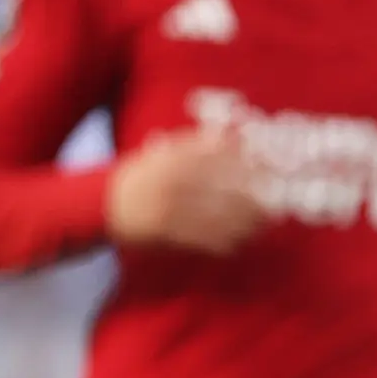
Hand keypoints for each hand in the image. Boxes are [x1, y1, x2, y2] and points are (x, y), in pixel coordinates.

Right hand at [106, 130, 269, 253]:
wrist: (99, 206)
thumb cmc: (138, 176)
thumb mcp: (161, 153)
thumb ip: (194, 145)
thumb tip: (232, 137)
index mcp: (170, 159)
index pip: (217, 157)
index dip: (247, 164)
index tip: (270, 168)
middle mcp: (171, 182)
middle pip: (225, 188)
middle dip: (255, 196)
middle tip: (277, 199)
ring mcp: (169, 210)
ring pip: (220, 217)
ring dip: (247, 221)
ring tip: (265, 220)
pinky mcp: (167, 234)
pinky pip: (206, 240)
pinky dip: (228, 241)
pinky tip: (241, 239)